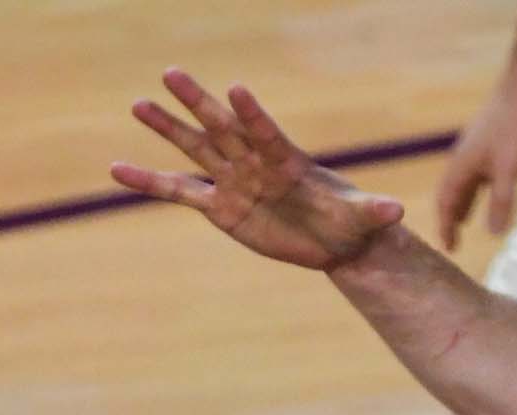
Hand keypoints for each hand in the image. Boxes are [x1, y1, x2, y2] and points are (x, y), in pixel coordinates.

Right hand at [113, 70, 404, 271]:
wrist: (332, 239)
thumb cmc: (350, 222)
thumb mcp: (363, 220)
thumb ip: (374, 212)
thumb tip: (398, 214)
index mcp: (287, 160)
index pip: (266, 132)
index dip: (253, 114)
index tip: (237, 89)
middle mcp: (254, 162)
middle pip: (221, 127)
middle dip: (198, 102)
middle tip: (172, 72)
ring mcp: (233, 180)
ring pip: (195, 149)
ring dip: (167, 128)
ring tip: (138, 105)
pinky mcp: (218, 205)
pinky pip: (178, 191)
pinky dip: (150, 181)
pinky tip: (118, 170)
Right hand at [436, 72, 516, 251]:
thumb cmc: (516, 122)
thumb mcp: (509, 169)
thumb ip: (500, 201)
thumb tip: (493, 233)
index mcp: (462, 163)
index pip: (445, 202)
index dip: (445, 226)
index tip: (449, 247)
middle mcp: (467, 155)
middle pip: (453, 191)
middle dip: (451, 215)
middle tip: (454, 237)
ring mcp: (482, 145)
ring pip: (469, 180)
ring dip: (466, 200)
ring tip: (468, 217)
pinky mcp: (498, 137)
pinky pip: (483, 169)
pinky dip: (483, 186)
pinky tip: (495, 186)